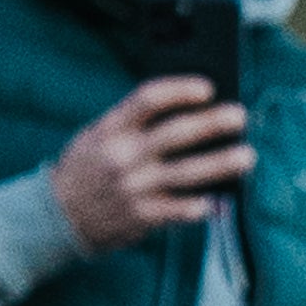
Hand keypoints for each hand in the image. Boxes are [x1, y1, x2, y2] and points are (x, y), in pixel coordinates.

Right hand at [50, 76, 254, 254]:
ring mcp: (134, 188)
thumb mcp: (97, 136)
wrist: (58, 216)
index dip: (180, 90)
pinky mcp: (142, 217)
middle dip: (212, 124)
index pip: (148, 99)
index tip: (207, 88)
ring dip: (221, 164)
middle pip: (175, 134)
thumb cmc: (87, 169)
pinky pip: (179, 211)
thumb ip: (132, 123)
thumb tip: (186, 110)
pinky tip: (218, 201)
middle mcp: (123, 156)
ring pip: (186, 173)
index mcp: (111, 129)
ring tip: (247, 156)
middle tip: (239, 116)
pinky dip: (200, 206)